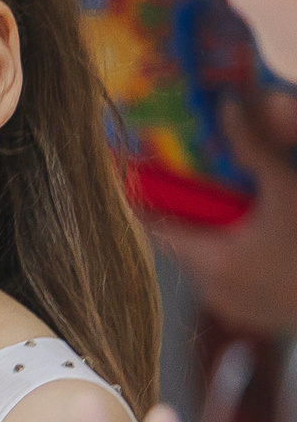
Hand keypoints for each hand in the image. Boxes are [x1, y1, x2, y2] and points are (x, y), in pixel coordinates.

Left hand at [156, 90, 296, 334]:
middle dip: (185, 212)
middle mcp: (211, 290)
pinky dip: (229, 258)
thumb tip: (228, 106)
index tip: (140, 171)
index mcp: (210, 262)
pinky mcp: (251, 315)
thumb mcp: (287, 191)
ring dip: (208, 236)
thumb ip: (255, 150)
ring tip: (227, 209)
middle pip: (179, 242)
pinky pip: (224, 281)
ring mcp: (231, 307)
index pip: (154, 227)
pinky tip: (251, 238)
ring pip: (201, 262)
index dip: (146, 198)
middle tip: (191, 183)